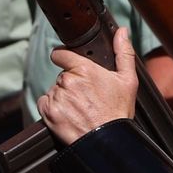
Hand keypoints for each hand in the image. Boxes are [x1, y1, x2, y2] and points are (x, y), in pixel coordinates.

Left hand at [37, 27, 137, 144]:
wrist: (107, 141)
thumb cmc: (118, 112)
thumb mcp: (128, 80)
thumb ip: (123, 52)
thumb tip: (121, 31)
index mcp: (84, 69)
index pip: (60, 54)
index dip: (64, 58)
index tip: (69, 63)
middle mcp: (68, 81)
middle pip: (62, 76)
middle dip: (71, 83)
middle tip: (86, 97)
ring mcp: (57, 97)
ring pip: (54, 90)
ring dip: (63, 97)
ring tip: (80, 108)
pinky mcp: (48, 112)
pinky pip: (44, 103)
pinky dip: (52, 108)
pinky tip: (68, 114)